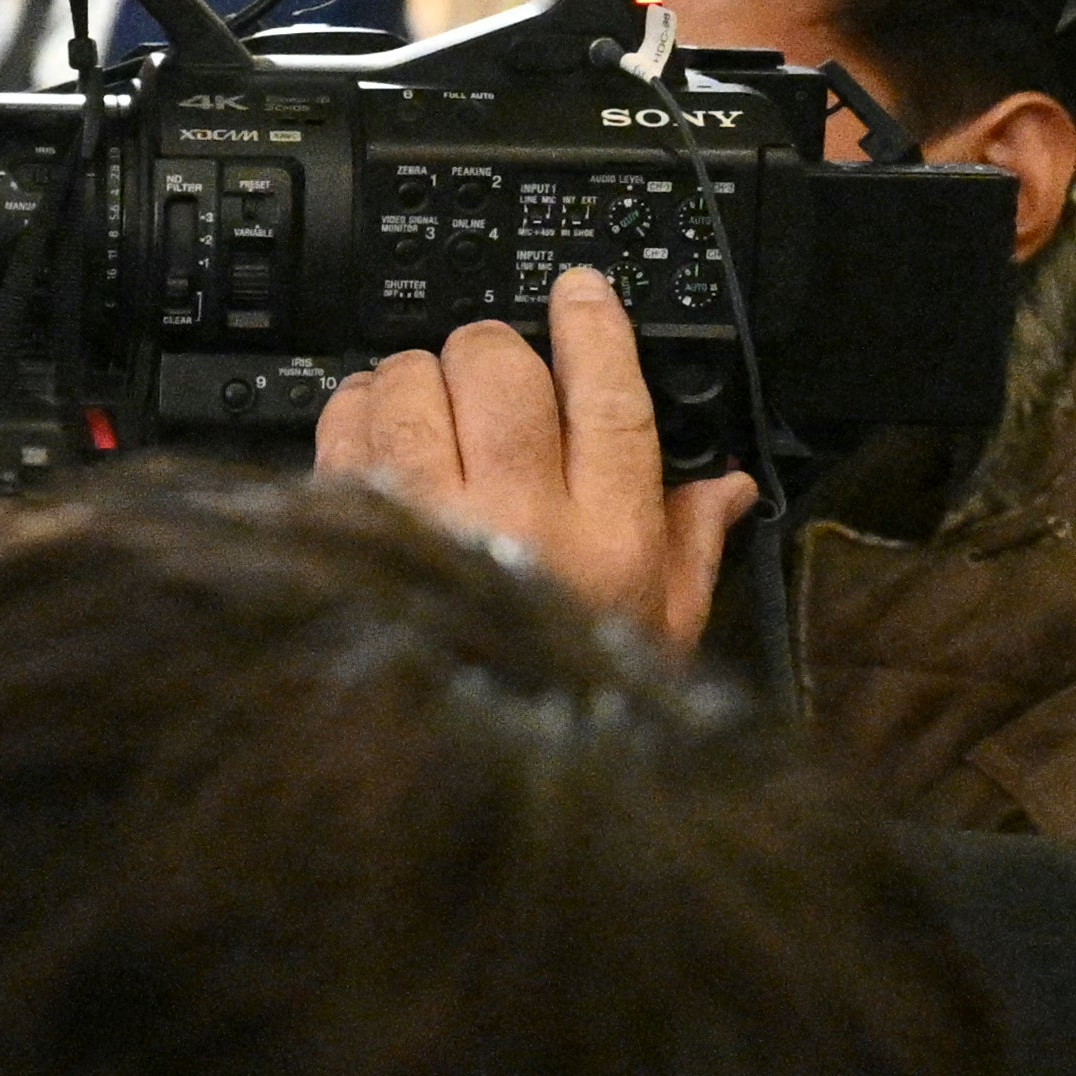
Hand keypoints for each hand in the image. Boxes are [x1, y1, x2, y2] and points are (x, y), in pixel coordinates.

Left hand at [309, 267, 749, 668]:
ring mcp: (426, 526)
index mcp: (607, 542)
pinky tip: (375, 428)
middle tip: (492, 369)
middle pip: (503, 371)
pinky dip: (357, 408)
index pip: (610, 399)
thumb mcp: (652, 638)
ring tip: (428, 404)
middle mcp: (518, 524)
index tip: (580, 289)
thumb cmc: (559, 709)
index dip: (597, 329)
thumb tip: (728, 484)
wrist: (454, 786)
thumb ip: (690, 548)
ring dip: (419, 375)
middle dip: (494, 350)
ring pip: (417, 386)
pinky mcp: (351, 536)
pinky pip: (347, 428)